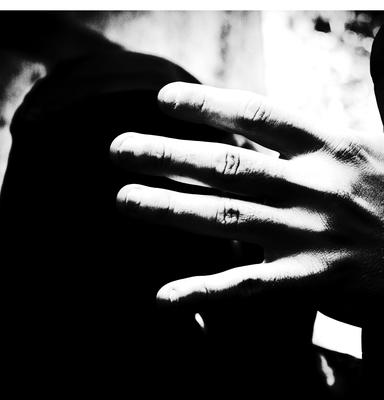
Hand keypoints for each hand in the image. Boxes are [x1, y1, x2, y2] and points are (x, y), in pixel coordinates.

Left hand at [110, 82, 383, 325]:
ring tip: (123, 199)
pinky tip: (163, 298)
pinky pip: (248, 286)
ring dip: (168, 208)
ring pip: (224, 217)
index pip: (255, 115)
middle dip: (166, 156)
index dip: (206, 106)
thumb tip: (287, 103)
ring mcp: (308, 233)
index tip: (161, 101)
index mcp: (325, 147)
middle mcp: (311, 185)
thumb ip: (314, 130)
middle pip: (225, 165)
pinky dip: (204, 291)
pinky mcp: (311, 279)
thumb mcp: (360, 148)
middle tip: (117, 150)